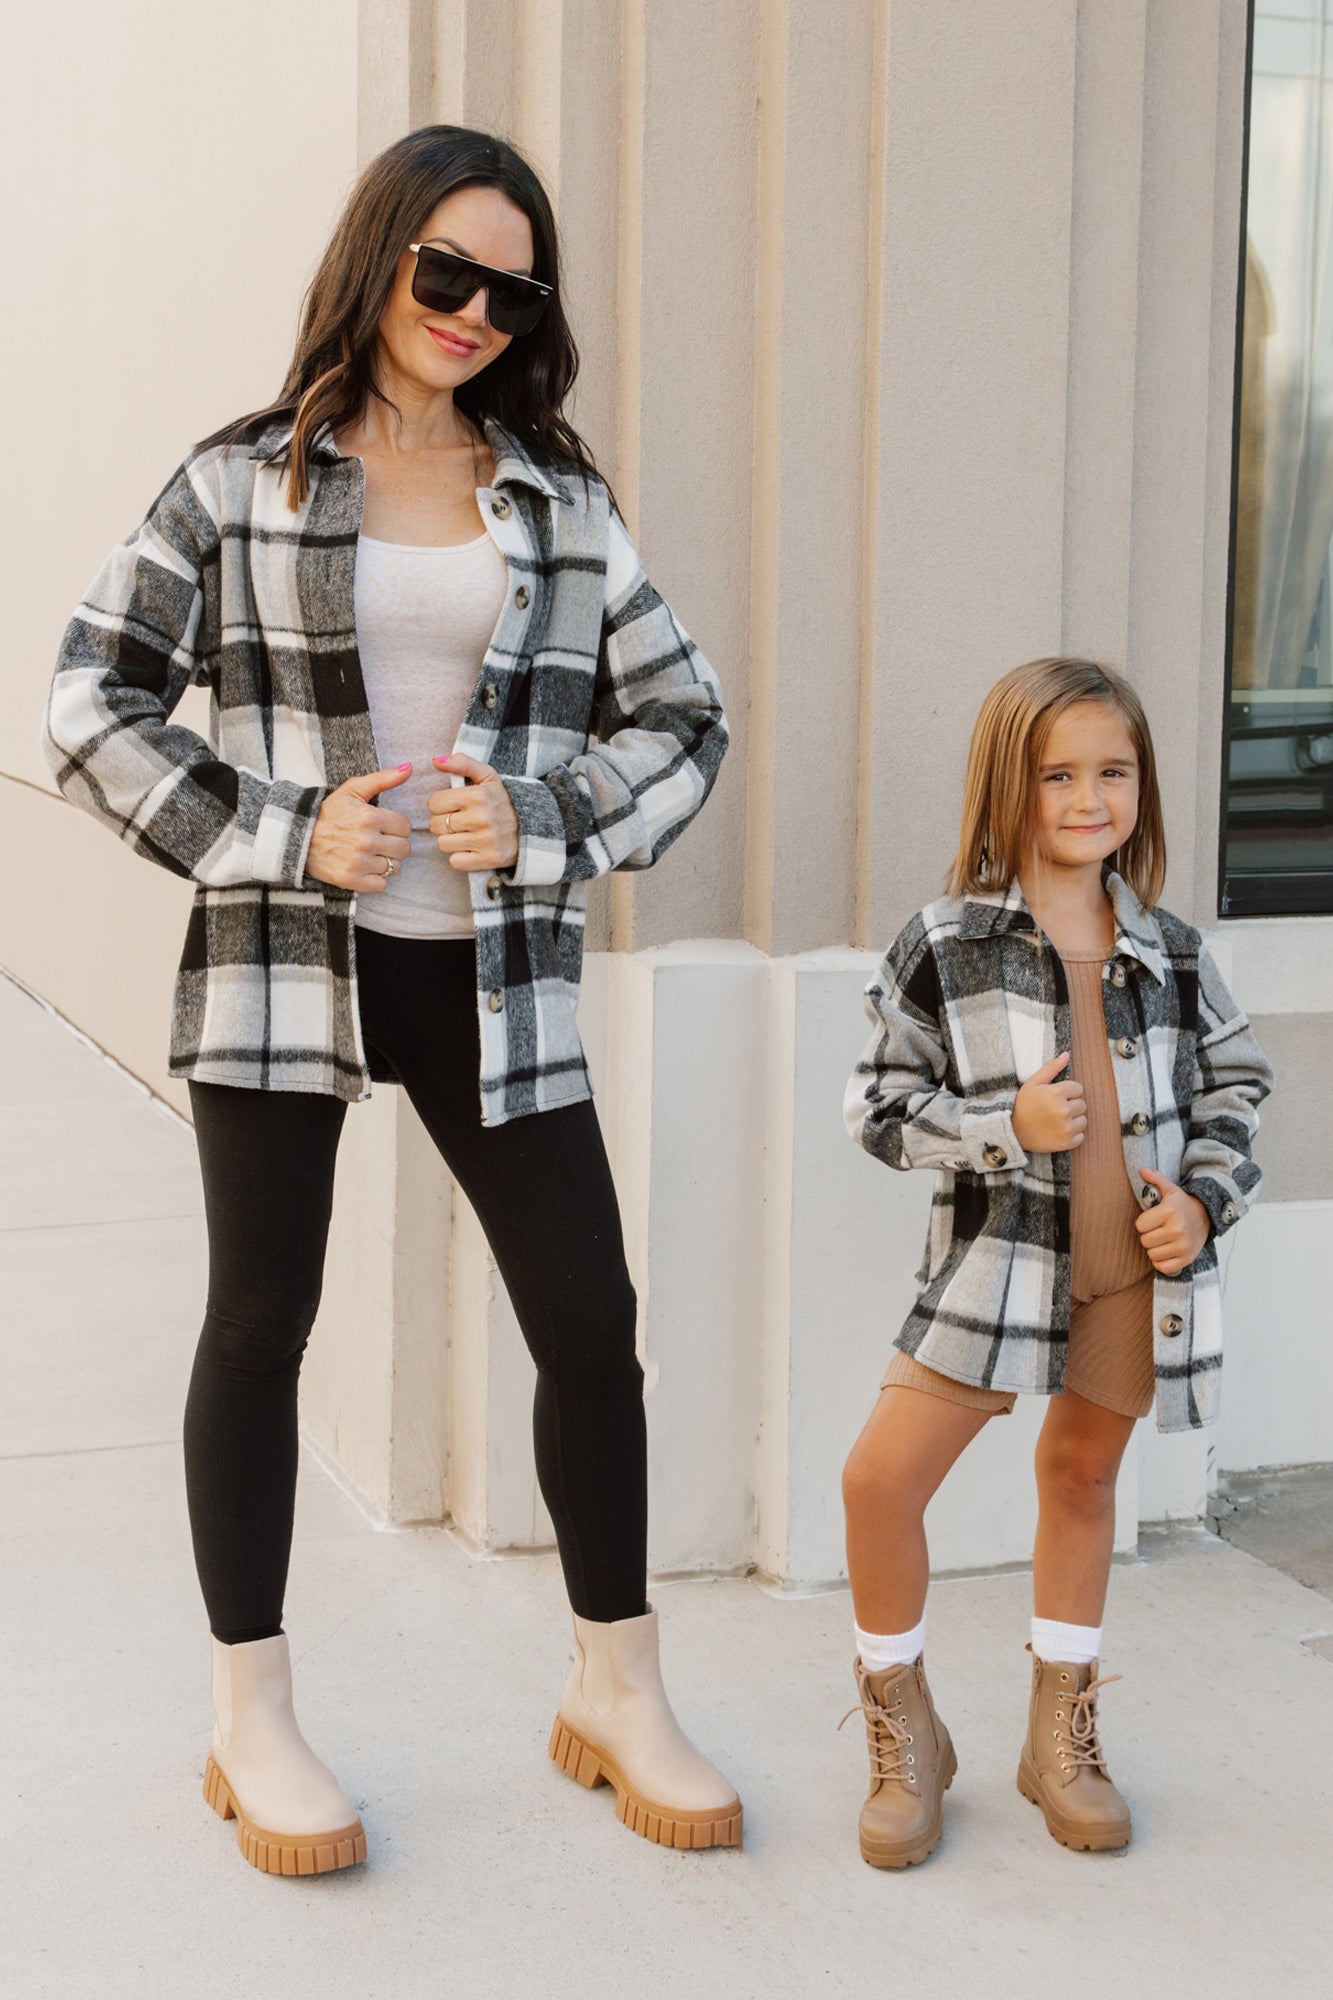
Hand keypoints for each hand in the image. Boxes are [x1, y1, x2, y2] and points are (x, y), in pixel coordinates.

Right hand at [304, 764, 412, 892]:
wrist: (298, 837)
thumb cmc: (328, 813)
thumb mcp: (352, 790)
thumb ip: (383, 779)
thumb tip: (409, 768)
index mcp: (370, 817)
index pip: (405, 827)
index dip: (395, 826)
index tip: (381, 827)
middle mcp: (366, 841)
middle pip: (404, 849)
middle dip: (393, 844)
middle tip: (377, 841)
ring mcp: (359, 862)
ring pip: (394, 867)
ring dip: (385, 862)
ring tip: (370, 854)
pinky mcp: (351, 880)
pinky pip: (381, 885)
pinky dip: (376, 879)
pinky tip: (365, 868)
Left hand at [428, 752, 519, 870]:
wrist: (533, 826)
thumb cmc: (502, 800)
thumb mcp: (487, 776)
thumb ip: (461, 763)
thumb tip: (435, 761)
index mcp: (478, 796)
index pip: (433, 803)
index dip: (440, 804)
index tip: (454, 806)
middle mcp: (481, 818)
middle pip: (436, 825)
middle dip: (444, 822)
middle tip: (460, 821)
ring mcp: (486, 841)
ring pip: (443, 844)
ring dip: (451, 840)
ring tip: (466, 834)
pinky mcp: (489, 860)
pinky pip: (455, 862)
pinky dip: (459, 857)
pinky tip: (471, 848)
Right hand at [1011, 1051, 1087, 1153]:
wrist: (1012, 1131)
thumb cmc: (1023, 1105)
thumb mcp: (1033, 1083)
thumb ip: (1051, 1068)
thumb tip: (1066, 1055)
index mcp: (1056, 1093)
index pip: (1078, 1088)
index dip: (1067, 1092)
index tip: (1056, 1097)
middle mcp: (1063, 1111)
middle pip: (1082, 1104)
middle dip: (1071, 1105)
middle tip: (1055, 1109)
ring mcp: (1066, 1128)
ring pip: (1083, 1120)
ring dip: (1073, 1120)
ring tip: (1057, 1120)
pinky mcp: (1067, 1142)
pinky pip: (1081, 1136)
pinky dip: (1073, 1135)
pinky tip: (1059, 1131)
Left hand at [1135, 1169, 1210, 1274]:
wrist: (1206, 1218)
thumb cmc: (1182, 1205)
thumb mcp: (1170, 1190)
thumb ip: (1156, 1180)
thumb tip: (1143, 1170)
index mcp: (1169, 1212)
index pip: (1139, 1225)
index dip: (1144, 1223)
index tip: (1154, 1220)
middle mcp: (1177, 1229)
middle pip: (1145, 1241)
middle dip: (1149, 1236)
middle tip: (1159, 1230)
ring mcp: (1183, 1246)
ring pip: (1152, 1255)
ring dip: (1154, 1249)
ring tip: (1164, 1240)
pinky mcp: (1187, 1259)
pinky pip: (1163, 1267)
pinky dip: (1161, 1262)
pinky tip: (1167, 1251)